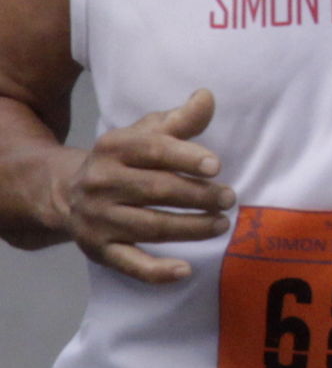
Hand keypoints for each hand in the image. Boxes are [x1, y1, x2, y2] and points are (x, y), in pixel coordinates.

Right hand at [61, 89, 231, 284]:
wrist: (67, 194)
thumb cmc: (124, 161)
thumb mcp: (145, 134)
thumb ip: (179, 120)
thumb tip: (207, 97)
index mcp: (112, 148)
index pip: (152, 150)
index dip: (185, 157)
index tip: (216, 166)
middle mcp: (100, 183)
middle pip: (156, 190)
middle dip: (198, 196)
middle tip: (229, 198)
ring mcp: (98, 219)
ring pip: (149, 227)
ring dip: (190, 228)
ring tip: (221, 224)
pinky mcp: (98, 249)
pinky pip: (130, 263)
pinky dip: (157, 271)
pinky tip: (185, 270)